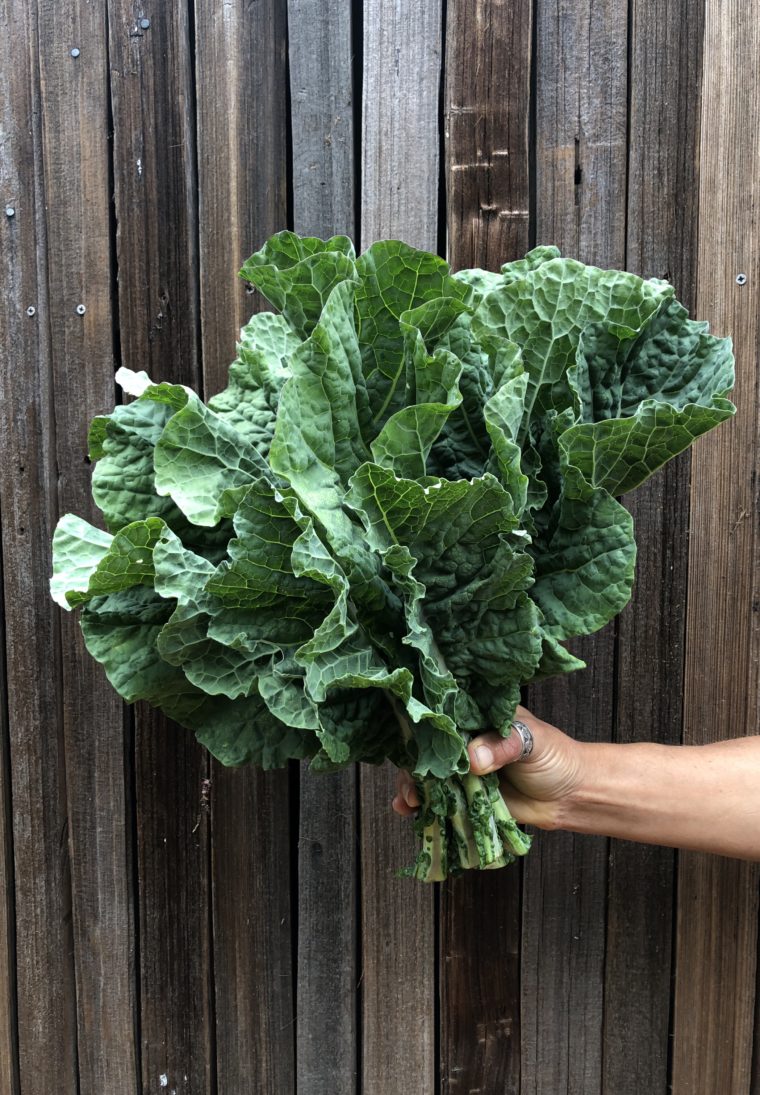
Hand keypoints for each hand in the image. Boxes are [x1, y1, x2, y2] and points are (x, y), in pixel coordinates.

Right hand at [392, 704, 585, 829]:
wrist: (569, 796)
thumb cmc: (554, 757)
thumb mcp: (531, 742)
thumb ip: (503, 746)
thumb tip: (474, 760)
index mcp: (478, 716)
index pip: (444, 714)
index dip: (424, 726)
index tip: (412, 741)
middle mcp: (465, 740)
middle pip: (428, 747)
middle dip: (413, 762)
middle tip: (411, 780)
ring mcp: (463, 769)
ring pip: (428, 774)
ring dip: (413, 786)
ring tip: (410, 800)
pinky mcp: (464, 795)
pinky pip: (438, 798)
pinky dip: (422, 805)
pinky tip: (409, 811)